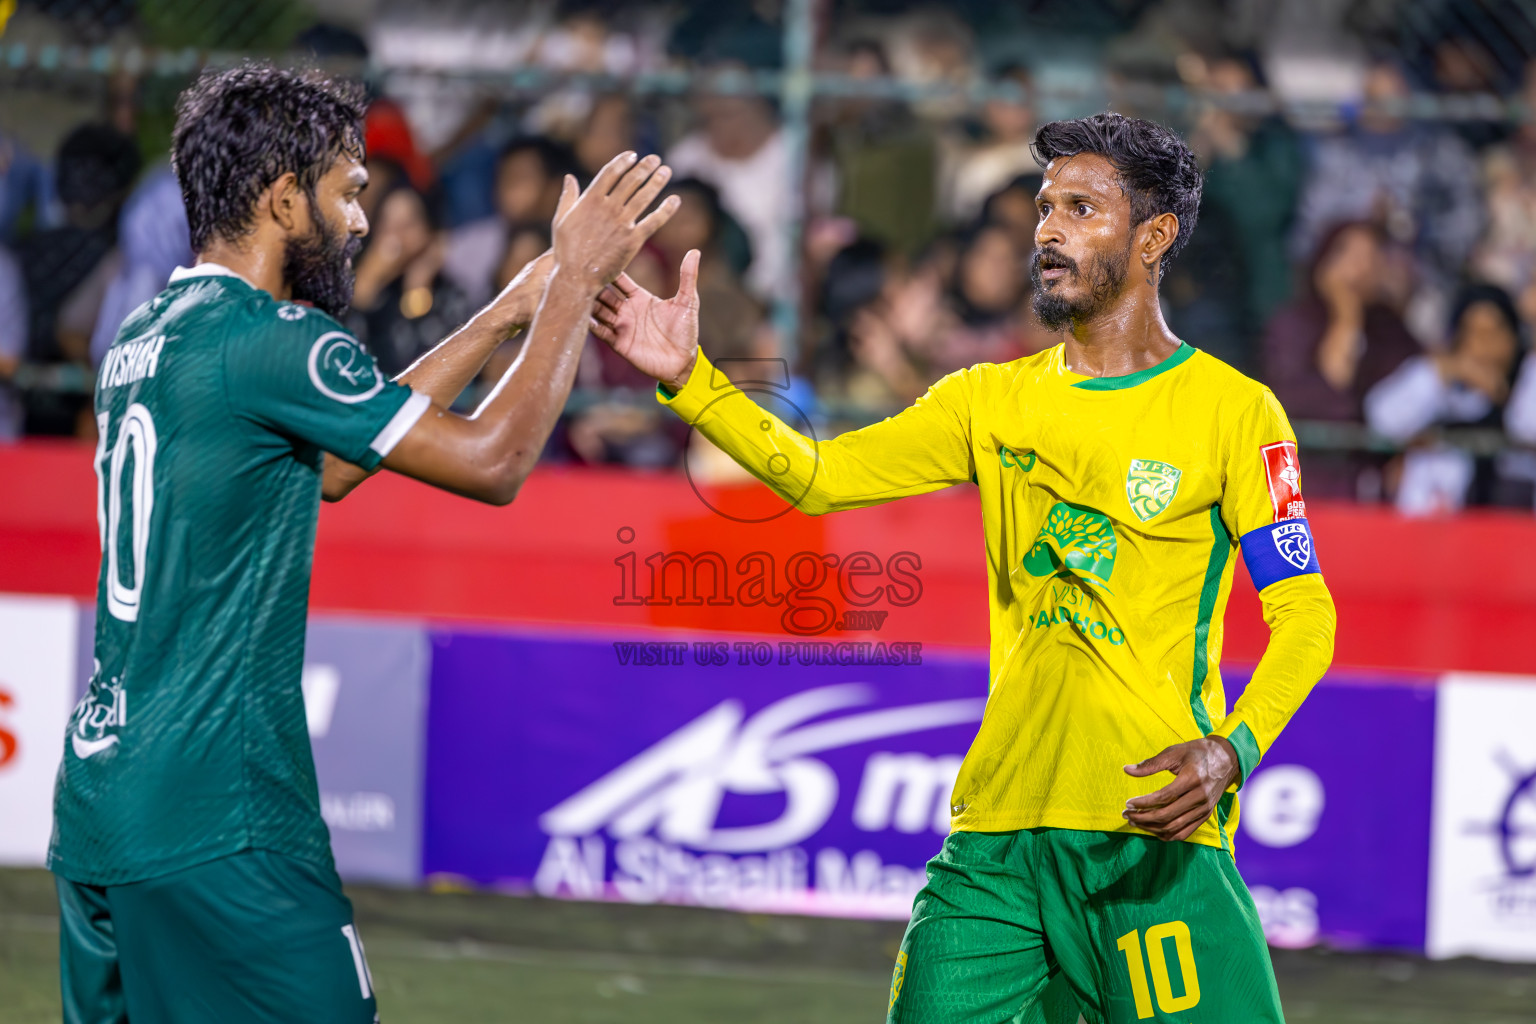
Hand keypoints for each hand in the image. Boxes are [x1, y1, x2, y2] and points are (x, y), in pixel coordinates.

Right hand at [552, 152, 678, 291]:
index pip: (610, 173)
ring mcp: (622, 223)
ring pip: (644, 196)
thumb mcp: (561, 220)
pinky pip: (654, 221)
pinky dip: (666, 210)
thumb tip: (569, 178)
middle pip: (630, 181)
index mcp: (590, 200)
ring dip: (657, 181)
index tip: (633, 155)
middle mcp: (608, 208)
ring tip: (666, 170)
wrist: (576, 277)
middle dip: (644, 167)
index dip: (623, 161)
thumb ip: (568, 197)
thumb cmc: (566, 250)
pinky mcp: (633, 240)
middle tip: (655, 159)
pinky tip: (675, 200)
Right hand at [590, 249, 701, 390]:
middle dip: (594, 285)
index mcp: (641, 298)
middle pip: (605, 294)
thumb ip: (688, 277)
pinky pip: (601, 332)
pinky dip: (592, 325)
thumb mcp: (687, 302)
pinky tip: (584, 317)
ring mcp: (622, 326)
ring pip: (599, 311)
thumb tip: (695, 252)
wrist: (683, 362)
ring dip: (589, 303)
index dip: (610, 269)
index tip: (599, 256)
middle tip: (579, 273)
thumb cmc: (686, 332)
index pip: (619, 280)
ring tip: (576, 292)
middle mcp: (627, 310)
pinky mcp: (619, 343)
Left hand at [1122, 736, 1239, 841]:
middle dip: (1143, 818)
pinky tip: (1153, 830)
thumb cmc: (1197, 753)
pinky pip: (1185, 832)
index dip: (1144, 803)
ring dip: (1152, 828)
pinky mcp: (1206, 816)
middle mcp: (1200, 797)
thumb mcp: (1174, 752)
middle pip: (1167, 815)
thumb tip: (1127, 770)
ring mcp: (1204, 809)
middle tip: (1126, 814)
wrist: (1227, 759)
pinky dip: (1167, 835)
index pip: (1163, 797)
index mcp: (1192, 779)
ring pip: (1174, 827)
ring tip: (1135, 822)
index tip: (1128, 803)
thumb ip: (1151, 764)